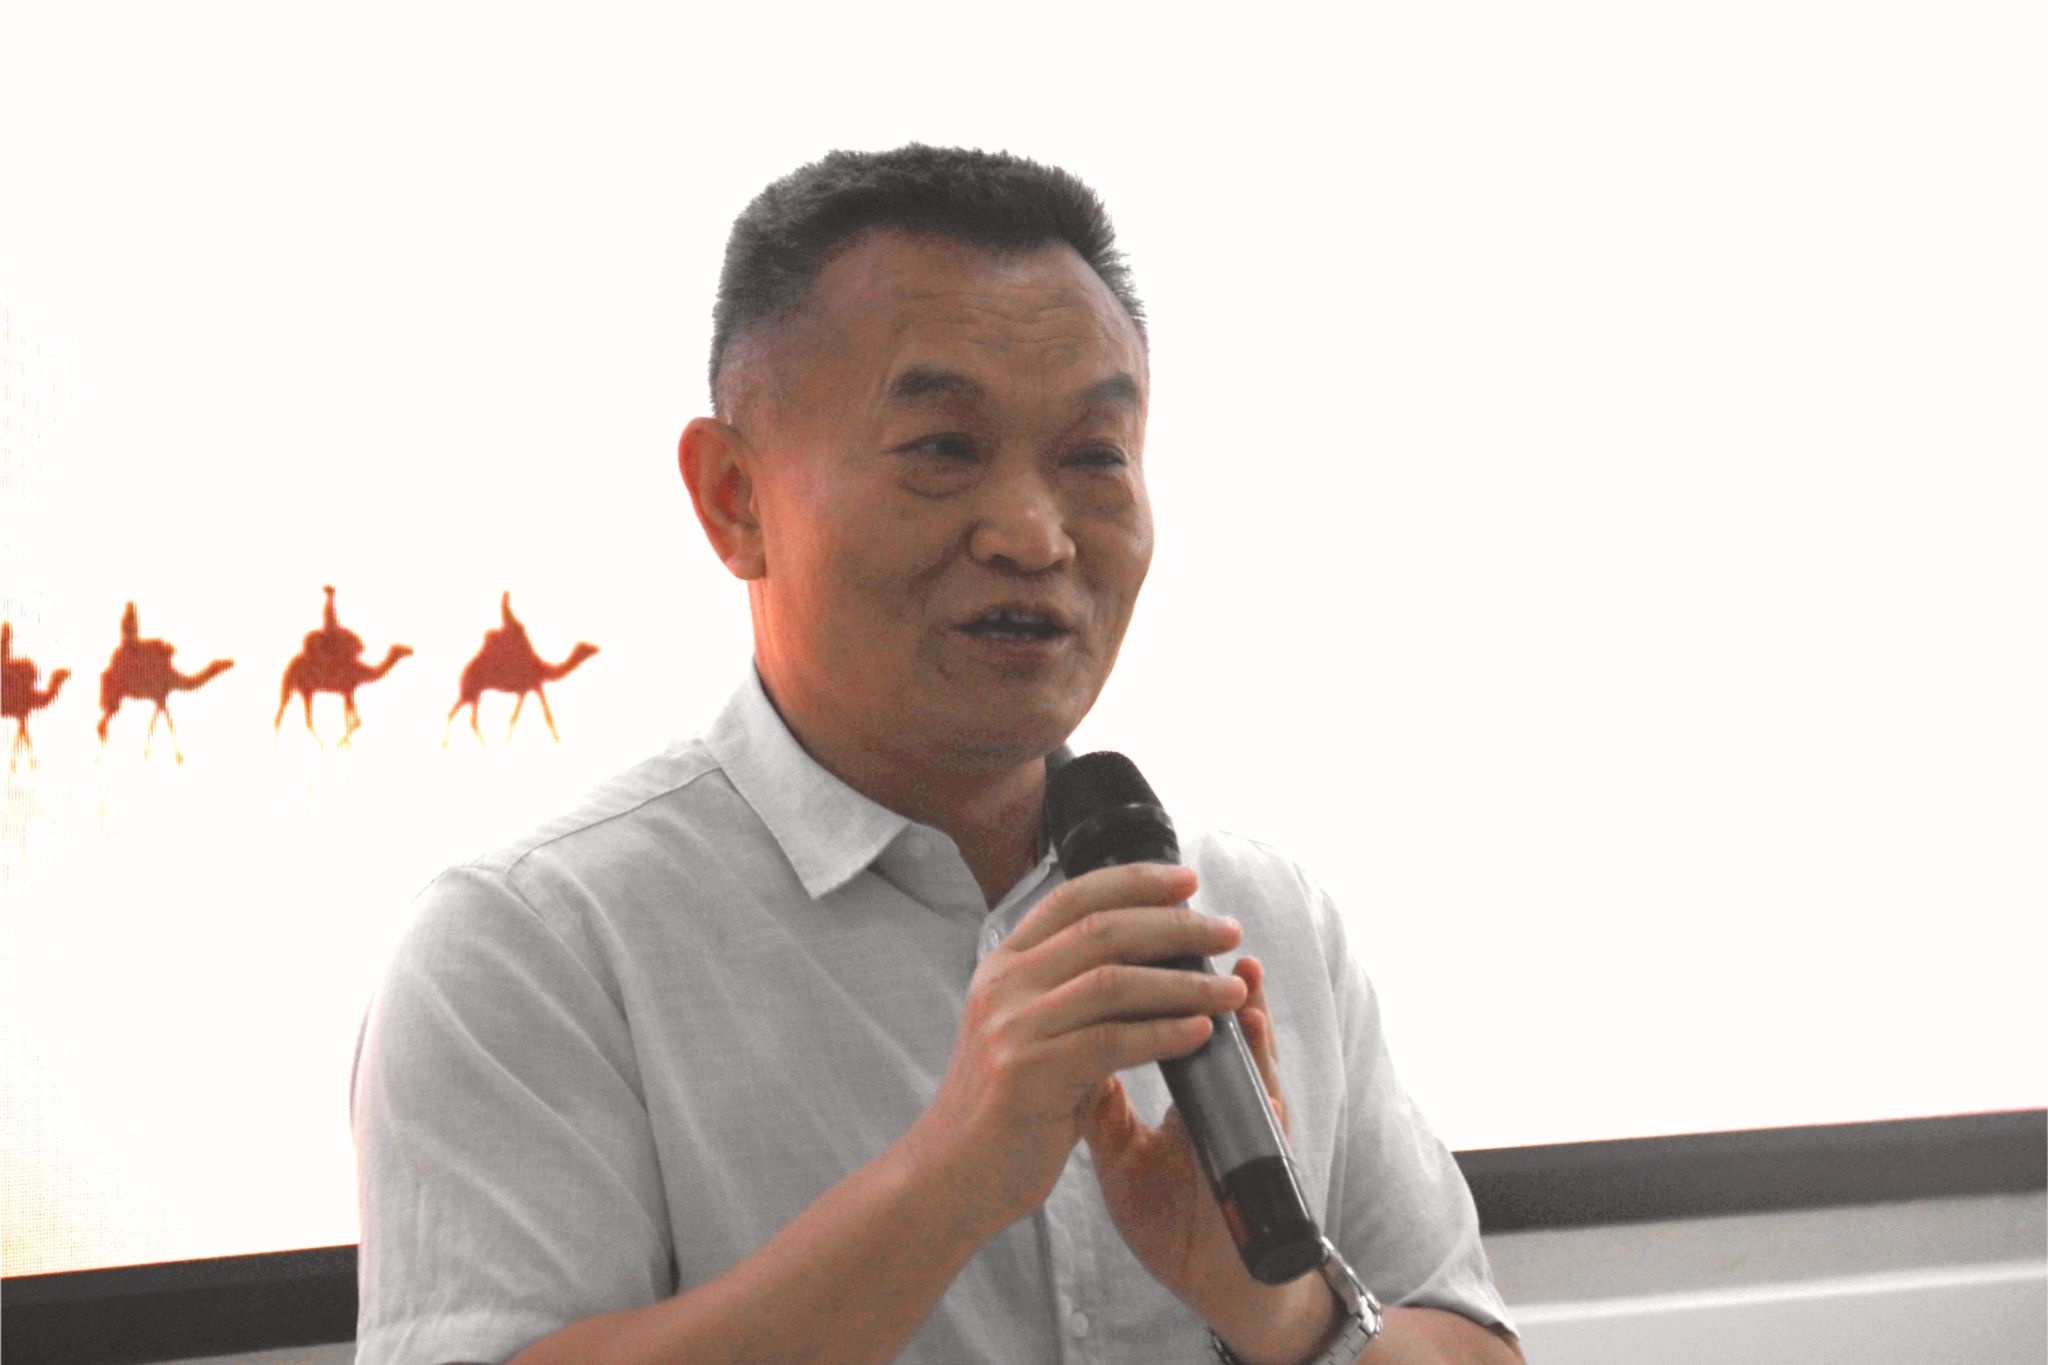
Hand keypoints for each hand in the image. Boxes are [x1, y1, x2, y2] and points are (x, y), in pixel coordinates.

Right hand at [906, 863, 1246, 1240]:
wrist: (949, 1176)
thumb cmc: (1006, 1107)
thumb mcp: (1030, 1032)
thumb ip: (1073, 995)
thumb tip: (1151, 964)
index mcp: (1004, 965)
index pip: (1073, 897)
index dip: (1134, 881)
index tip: (1188, 880)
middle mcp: (1005, 985)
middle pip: (1103, 930)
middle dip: (1176, 925)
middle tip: (1229, 930)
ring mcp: (1013, 1028)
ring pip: (1114, 982)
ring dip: (1184, 982)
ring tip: (1232, 990)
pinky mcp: (1028, 1075)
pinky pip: (1111, 1042)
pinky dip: (1163, 1033)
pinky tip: (1201, 1033)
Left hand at [1086, 955, 1335, 1364]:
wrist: (1204, 1274)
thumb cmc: (1167, 1213)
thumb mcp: (1117, 1150)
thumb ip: (1095, 1099)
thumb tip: (1060, 1047)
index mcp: (1183, 1088)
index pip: (1174, 1017)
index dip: (1158, 978)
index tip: (1133, 934)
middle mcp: (1217, 1092)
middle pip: (1215, 1016)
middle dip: (1203, 974)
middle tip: (1194, 925)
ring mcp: (1243, 1116)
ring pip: (1250, 1044)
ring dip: (1245, 1001)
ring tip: (1239, 963)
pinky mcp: (1259, 1149)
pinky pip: (1264, 1091)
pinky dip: (1258, 1056)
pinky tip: (1252, 1025)